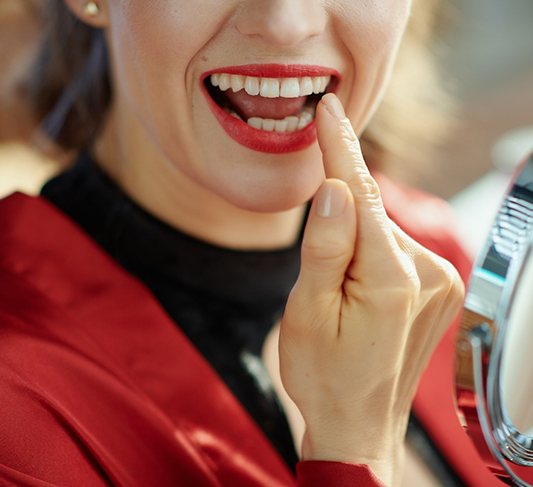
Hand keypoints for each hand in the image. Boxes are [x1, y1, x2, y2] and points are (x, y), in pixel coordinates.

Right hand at [279, 94, 464, 484]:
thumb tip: (334, 189)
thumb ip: (325, 247)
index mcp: (392, 279)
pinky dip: (369, 253)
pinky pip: (394, 249)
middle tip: (316, 273)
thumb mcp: (307, 313)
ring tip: (336, 296)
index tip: (328, 109)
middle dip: (337, 218)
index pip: (362, 194)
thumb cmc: (324, 375)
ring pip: (381, 232)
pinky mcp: (438, 288)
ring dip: (352, 243)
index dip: (339, 149)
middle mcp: (429, 273)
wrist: (358, 424)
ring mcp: (440, 282)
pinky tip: (356, 290)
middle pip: (371, 214)